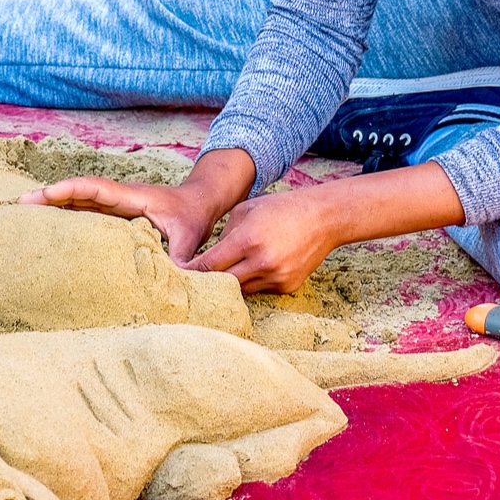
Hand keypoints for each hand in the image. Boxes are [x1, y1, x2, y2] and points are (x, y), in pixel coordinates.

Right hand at [19, 175, 223, 263]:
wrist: (200, 201)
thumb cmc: (193, 216)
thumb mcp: (189, 236)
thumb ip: (180, 258)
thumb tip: (174, 283)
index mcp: (131, 197)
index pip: (94, 189)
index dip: (69, 190)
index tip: (44, 193)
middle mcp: (117, 197)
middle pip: (77, 193)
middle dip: (48, 196)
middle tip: (17, 205)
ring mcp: (113, 205)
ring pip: (77, 201)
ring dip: (52, 205)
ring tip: (22, 216)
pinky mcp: (113, 214)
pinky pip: (84, 211)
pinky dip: (64, 214)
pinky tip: (47, 228)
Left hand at [192, 161, 468, 294]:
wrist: (323, 218)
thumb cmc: (280, 208)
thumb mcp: (246, 211)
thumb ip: (224, 235)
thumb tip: (205, 257)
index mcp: (247, 240)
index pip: (209, 265)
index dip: (191, 272)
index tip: (176, 276)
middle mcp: (262, 263)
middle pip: (222, 283)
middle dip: (206, 283)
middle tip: (189, 286)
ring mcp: (276, 277)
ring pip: (240, 290)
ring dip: (229, 285)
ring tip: (216, 282)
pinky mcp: (287, 287)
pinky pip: (260, 290)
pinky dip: (252, 283)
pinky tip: (250, 273)